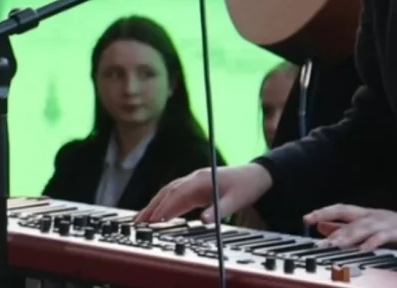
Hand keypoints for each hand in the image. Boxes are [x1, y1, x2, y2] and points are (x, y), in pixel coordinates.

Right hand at [135, 164, 272, 223]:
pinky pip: (177, 196)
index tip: (152, 220)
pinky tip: (158, 216)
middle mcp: (196, 179)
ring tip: (141, 220)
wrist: (258, 175)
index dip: (164, 207)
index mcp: (202, 180)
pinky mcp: (198, 188)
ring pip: (170, 193)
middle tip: (138, 222)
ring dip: (155, 206)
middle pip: (168, 192)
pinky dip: (165, 205)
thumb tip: (204, 221)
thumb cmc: (247, 185)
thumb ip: (219, 210)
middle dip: (152, 207)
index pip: (177, 194)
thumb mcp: (236, 200)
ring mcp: (196, 182)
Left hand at [304, 204, 396, 252]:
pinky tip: (363, 249)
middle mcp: (373, 216)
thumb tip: (322, 227)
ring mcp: (386, 223)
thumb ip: (346, 228)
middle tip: (317, 241)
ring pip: (363, 226)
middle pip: (349, 217)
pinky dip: (373, 242)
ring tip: (333, 245)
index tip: (307, 218)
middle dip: (332, 227)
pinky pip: (384, 236)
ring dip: (347, 236)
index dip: (324, 211)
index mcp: (365, 214)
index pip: (341, 209)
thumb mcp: (369, 228)